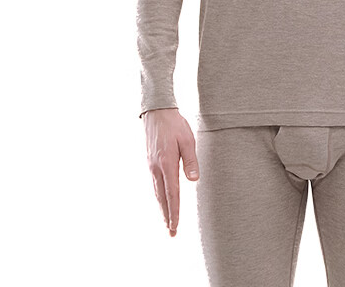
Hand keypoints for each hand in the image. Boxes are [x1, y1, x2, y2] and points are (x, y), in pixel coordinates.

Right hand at [143, 107, 199, 236]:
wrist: (157, 112)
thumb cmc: (175, 125)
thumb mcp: (188, 140)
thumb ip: (190, 161)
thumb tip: (193, 180)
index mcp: (167, 163)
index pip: (172, 193)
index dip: (174, 211)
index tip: (175, 226)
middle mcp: (156, 168)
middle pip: (162, 198)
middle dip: (167, 216)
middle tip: (172, 233)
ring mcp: (151, 166)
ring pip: (157, 192)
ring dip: (162, 209)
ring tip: (168, 222)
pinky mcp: (150, 163)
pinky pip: (155, 184)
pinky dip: (159, 197)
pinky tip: (162, 201)